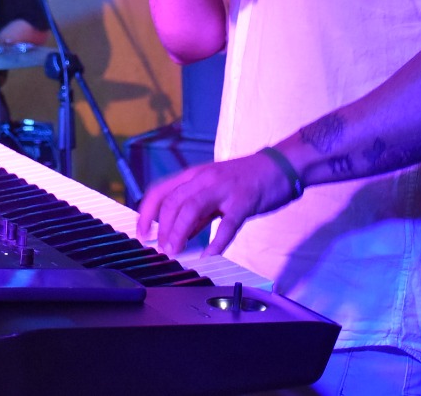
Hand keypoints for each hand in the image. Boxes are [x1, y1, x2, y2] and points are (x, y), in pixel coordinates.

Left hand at [135, 152, 296, 257]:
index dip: (146, 213)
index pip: (161, 191)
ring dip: (179, 232)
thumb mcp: (214, 191)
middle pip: (174, 201)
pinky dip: (216, 242)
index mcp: (195, 175)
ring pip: (192, 208)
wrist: (279, 166)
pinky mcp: (244, 200)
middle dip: (163, 228)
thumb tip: (177, 233)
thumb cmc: (246, 180)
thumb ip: (197, 211)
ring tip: (175, 251)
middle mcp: (205, 178)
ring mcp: (224, 188)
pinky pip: (228, 223)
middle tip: (161, 249)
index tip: (141, 233)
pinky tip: (209, 254)